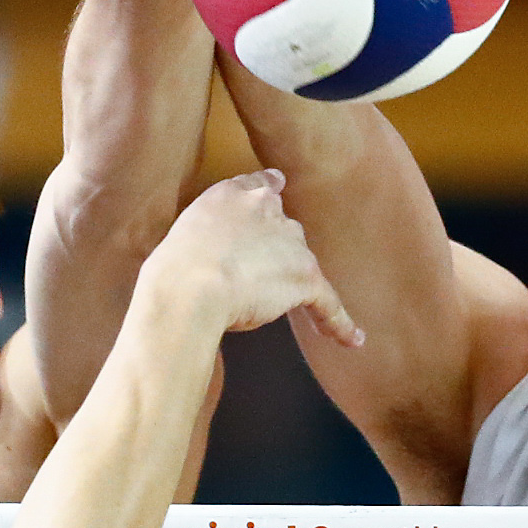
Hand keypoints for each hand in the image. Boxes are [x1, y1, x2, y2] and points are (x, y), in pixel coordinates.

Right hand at [157, 169, 363, 345]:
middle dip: (278, 250)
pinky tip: (353, 341)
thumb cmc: (174, 269)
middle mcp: (267, 210)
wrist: (190, 285)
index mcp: (233, 195)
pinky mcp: (305, 277)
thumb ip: (206, 233)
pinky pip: (327, 303)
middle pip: (285, 229)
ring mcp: (290, 243)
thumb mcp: (184, 233)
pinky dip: (339, 323)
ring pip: (303, 265)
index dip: (269, 193)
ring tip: (305, 314)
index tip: (277, 187)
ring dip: (298, 286)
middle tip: (260, 278)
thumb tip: (212, 256)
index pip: (262, 187)